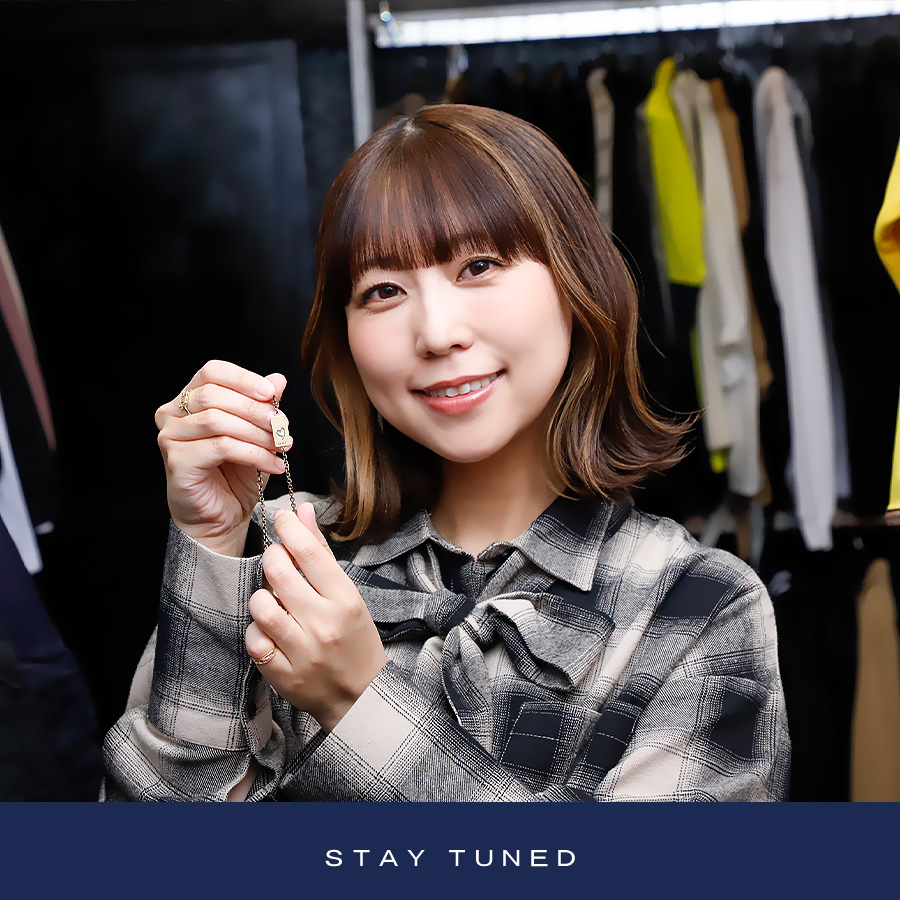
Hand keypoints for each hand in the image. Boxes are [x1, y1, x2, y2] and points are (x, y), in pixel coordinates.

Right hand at [155, 360, 288, 554]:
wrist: (223, 518)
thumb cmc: (235, 476)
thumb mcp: (256, 435)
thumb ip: (263, 407)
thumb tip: (278, 379)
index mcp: (189, 400)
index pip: (212, 372)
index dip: (243, 379)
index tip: (271, 393)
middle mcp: (173, 415)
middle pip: (214, 395)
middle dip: (255, 410)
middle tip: (282, 427)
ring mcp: (171, 438)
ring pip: (217, 420)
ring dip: (257, 433)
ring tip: (280, 447)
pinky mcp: (177, 461)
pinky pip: (220, 447)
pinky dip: (253, 454)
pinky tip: (272, 465)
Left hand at [245, 502, 386, 731]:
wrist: (359, 695)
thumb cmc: (354, 638)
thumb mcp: (346, 595)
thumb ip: (320, 553)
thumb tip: (303, 510)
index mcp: (344, 601)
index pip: (310, 554)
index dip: (290, 529)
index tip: (281, 518)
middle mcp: (323, 624)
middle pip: (280, 574)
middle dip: (272, 557)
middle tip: (275, 557)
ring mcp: (301, 651)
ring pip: (261, 606)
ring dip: (262, 595)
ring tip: (273, 598)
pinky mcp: (282, 674)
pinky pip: (254, 639)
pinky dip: (257, 629)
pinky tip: (270, 628)